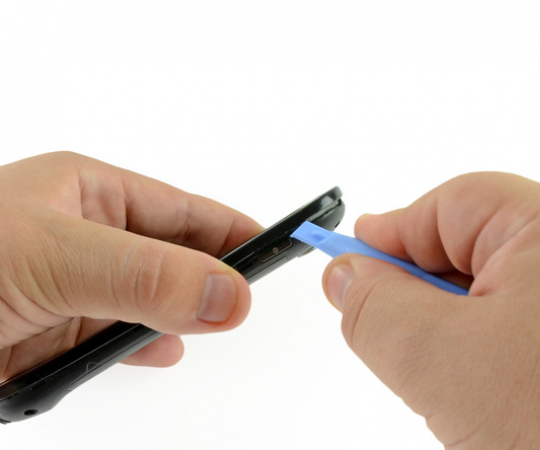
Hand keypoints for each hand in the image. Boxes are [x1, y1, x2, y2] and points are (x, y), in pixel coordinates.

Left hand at [0, 152, 261, 381]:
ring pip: (150, 300)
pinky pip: (117, 340)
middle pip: (172, 256)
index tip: (274, 249)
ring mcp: (72, 287)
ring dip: (179, 314)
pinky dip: (144, 346)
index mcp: (87, 193)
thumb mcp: (55, 256)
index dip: (229, 229)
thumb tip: (226, 293)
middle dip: (211, 276)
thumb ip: (144, 275)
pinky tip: (165, 348)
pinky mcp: (56, 335)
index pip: (181, 210)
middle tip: (247, 298)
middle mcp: (85, 238)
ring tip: (214, 323)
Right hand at [323, 173, 539, 447]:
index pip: (448, 207)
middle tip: (394, 336)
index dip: (388, 234)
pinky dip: (495, 358)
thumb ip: (375, 308)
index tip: (346, 261)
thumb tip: (345, 277)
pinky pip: (528, 331)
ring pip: (497, 300)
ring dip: (460, 336)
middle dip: (424, 295)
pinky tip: (497, 399)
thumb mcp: (441, 360)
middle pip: (472, 251)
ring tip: (462, 389)